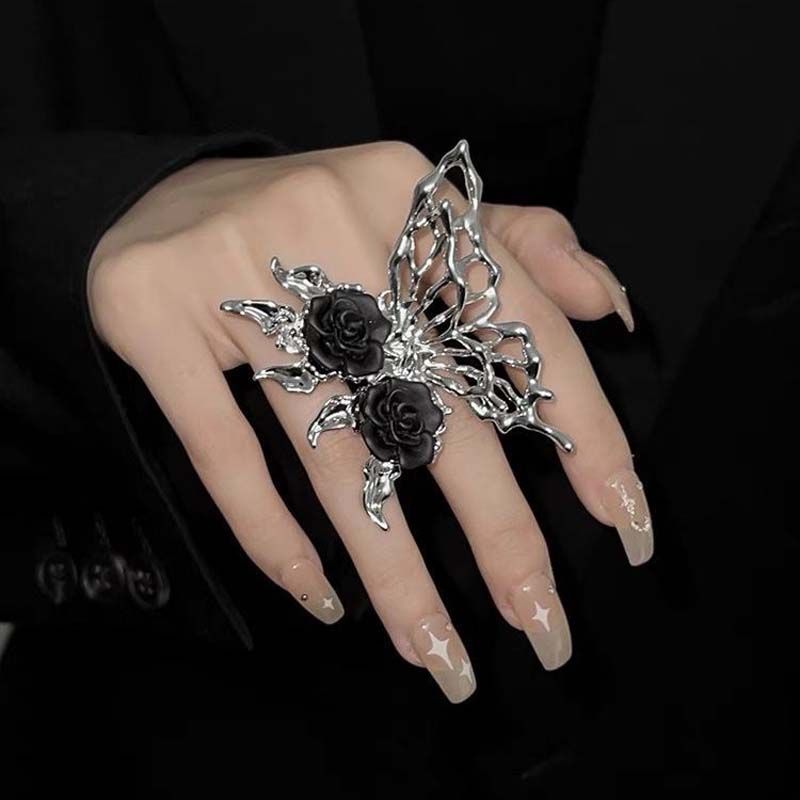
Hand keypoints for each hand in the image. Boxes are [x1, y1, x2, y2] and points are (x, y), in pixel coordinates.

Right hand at [88, 141, 652, 702]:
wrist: (159, 200)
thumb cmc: (306, 219)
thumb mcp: (412, 212)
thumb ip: (517, 247)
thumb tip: (606, 306)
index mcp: (405, 193)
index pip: (517, 326)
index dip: (581, 428)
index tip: (622, 519)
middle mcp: (327, 226)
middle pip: (434, 408)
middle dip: (500, 532)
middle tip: (542, 626)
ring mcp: (234, 271)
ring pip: (334, 453)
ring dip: (394, 570)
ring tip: (437, 653)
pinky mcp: (154, 317)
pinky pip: (224, 451)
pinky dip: (272, 534)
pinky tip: (318, 597)